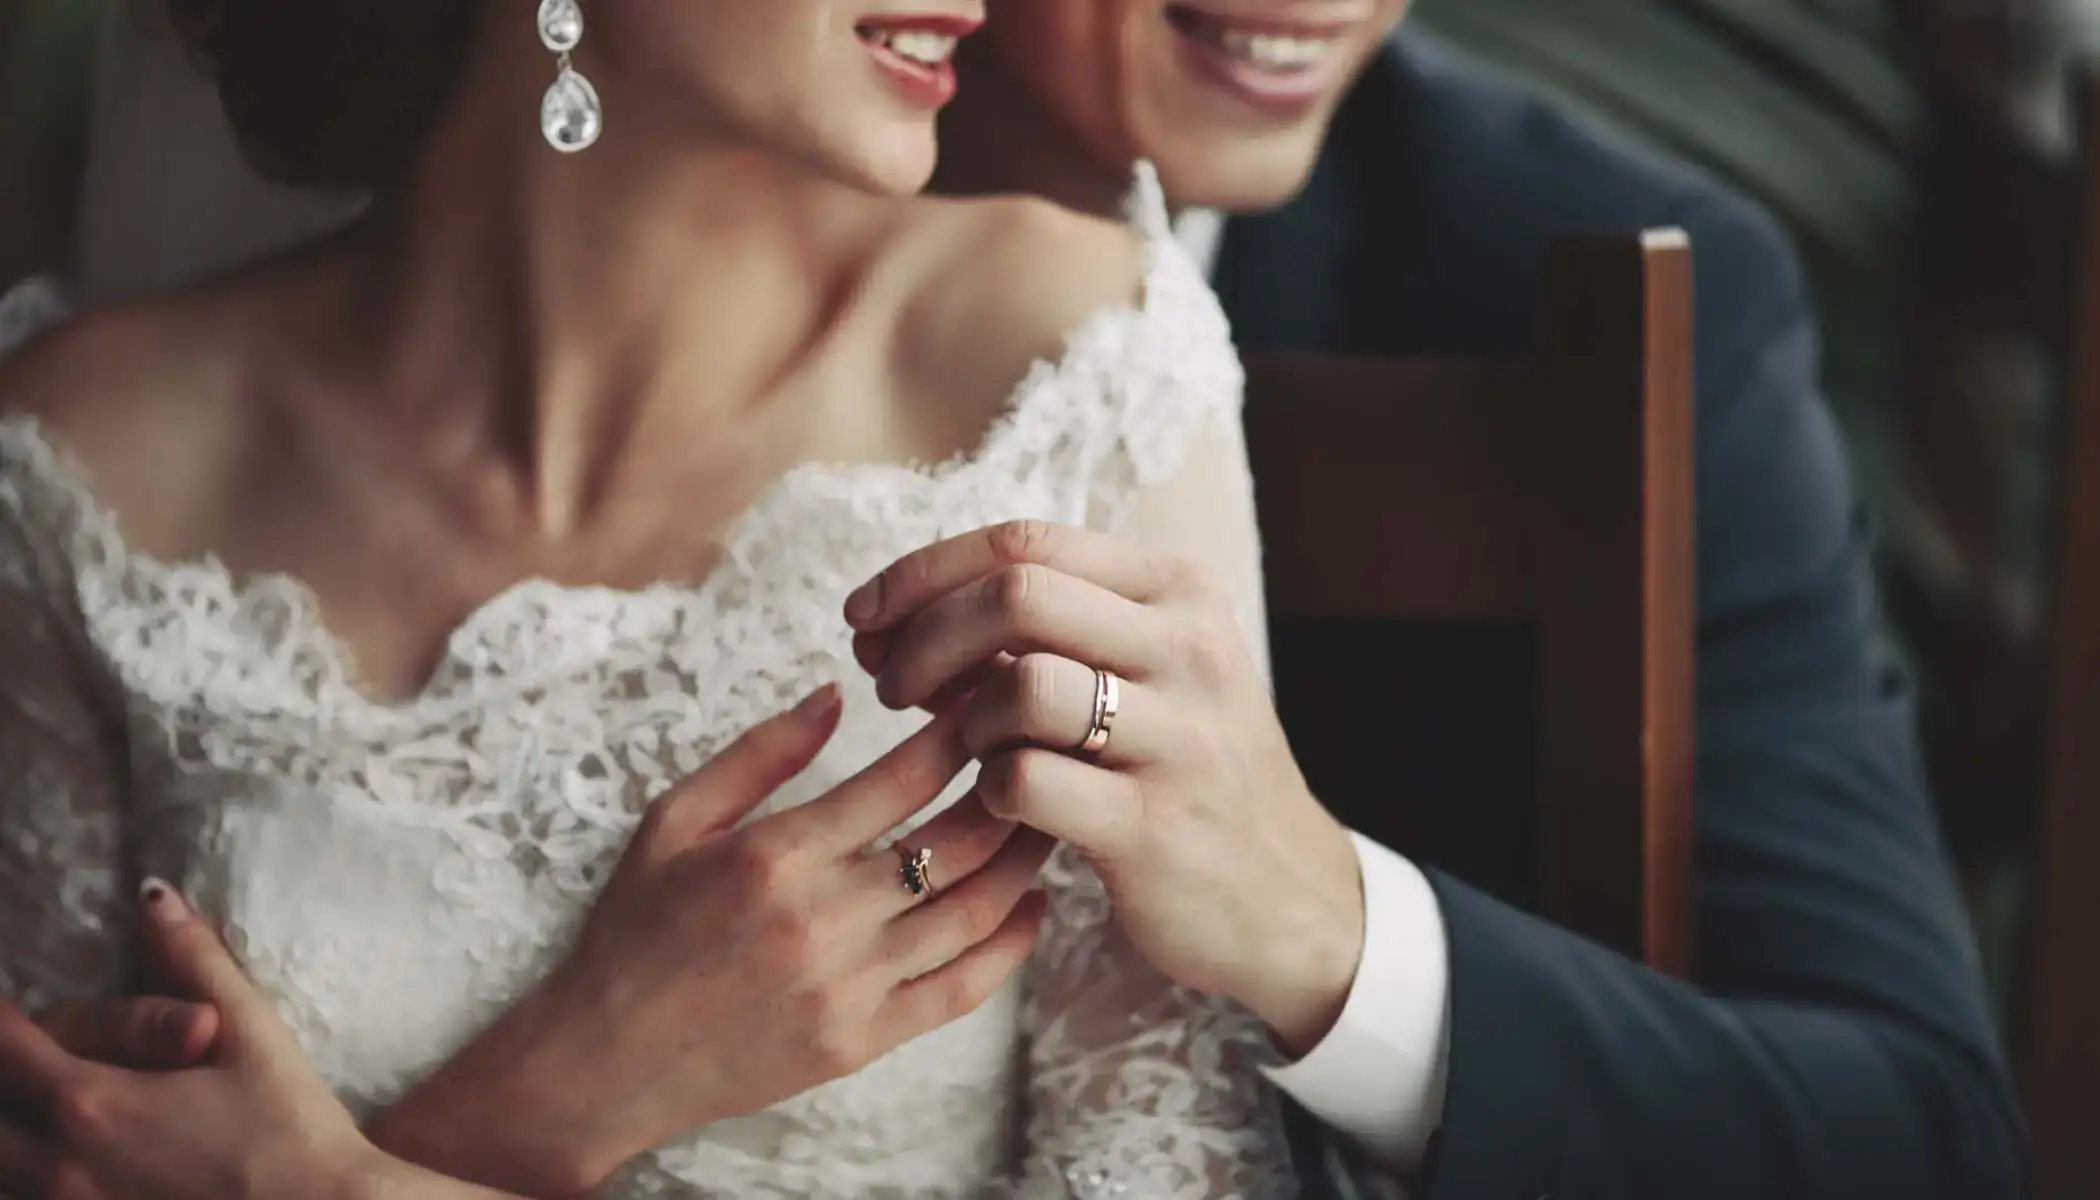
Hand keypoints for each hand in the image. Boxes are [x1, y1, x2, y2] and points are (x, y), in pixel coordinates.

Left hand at [0, 882, 394, 1199]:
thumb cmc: (292, 1131)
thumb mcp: (252, 1034)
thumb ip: (194, 960)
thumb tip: (153, 896)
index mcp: (91, 1102)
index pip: (5, 1045)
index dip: (0, 1018)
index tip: (8, 1006)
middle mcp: (60, 1166)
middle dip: (6, 1075)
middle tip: (34, 1052)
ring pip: (5, 1170)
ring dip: (16, 1132)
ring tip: (46, 1108)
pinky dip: (35, 1176)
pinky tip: (78, 1164)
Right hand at [369, 685, 1054, 1195]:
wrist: (604, 1059)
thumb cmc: (636, 929)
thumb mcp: (674, 820)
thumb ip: (759, 754)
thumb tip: (837, 692)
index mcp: (773, 854)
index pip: (902, 778)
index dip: (961, 733)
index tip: (990, 700)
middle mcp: (820, 920)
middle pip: (959, 840)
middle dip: (1011, 785)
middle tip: (1039, 750)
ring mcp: (848, 987)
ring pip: (974, 912)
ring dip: (1025, 859)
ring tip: (1049, 814)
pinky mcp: (862, 1042)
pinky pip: (961, 989)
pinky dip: (1010, 946)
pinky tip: (1031, 905)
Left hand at [845, 520, 1365, 1054]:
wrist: (1284, 894)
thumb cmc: (1183, 770)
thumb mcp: (1143, 672)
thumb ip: (1042, 631)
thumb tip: (900, 615)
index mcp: (1178, 591)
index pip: (1025, 540)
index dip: (923, 571)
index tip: (866, 614)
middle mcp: (1188, 648)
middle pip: (1016, 594)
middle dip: (924, 635)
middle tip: (891, 685)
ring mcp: (1178, 737)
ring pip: (1020, 686)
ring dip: (961, 719)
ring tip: (962, 750)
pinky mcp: (1153, 825)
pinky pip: (1026, 783)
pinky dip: (987, 789)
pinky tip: (998, 804)